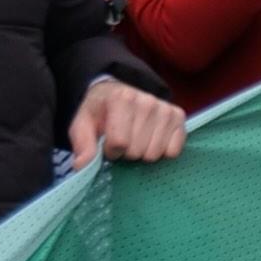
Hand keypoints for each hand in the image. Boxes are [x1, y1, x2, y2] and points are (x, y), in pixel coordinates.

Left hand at [67, 78, 188, 168]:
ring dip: (143, 153)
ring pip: (155, 153)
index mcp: (122, 99)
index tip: (107, 144)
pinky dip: (162, 151)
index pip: (120, 143)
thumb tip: (82, 165)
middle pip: (137, 150)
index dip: (110, 151)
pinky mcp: (178, 116)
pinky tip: (152, 141)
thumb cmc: (99, 113)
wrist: (118, 94)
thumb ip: (82, 144)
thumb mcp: (82, 125)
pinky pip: (174, 150)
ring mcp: (165, 109)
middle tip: (123, 142)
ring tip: (136, 141)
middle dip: (127, 153)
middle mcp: (147, 101)